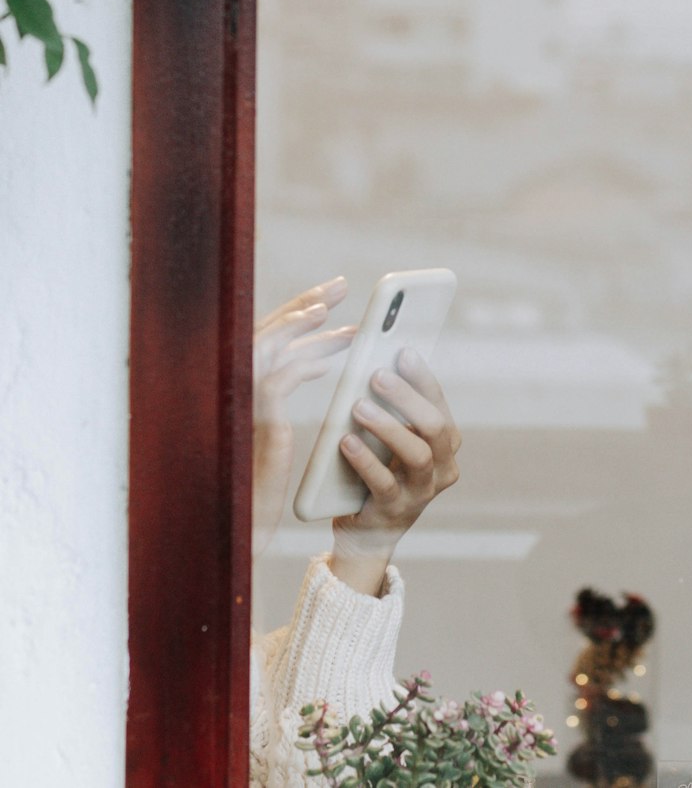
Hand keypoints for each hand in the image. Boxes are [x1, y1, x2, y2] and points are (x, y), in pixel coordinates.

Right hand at [253, 276, 355, 559]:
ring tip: (336, 308)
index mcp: (232, 386)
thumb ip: (285, 387)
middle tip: (340, 285)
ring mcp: (234, 403)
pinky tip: (331, 359)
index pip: (265, 336)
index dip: (293, 313)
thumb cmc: (253, 482)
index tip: (325, 298)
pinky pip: (278, 380)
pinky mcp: (250, 423)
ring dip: (305, 324)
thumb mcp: (271, 426)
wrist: (231, 531)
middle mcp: (226, 388)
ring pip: (269, 347)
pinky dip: (304, 362)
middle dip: (304, 305)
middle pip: (267, 331)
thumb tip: (323, 356)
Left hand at [329, 347, 461, 594]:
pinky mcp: (395, 511)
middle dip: (406, 397)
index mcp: (445, 442)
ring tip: (358, 407)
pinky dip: (365, 460)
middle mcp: (443, 467)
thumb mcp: (390, 437)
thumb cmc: (378, 469)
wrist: (366, 530)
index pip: (439, 403)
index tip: (402, 351)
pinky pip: (384, 483)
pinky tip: (346, 442)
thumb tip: (376, 362)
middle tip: (376, 375)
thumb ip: (391, 409)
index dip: (421, 377)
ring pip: (416, 454)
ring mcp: (422, 493)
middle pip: (434, 427)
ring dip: (387, 427)